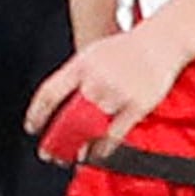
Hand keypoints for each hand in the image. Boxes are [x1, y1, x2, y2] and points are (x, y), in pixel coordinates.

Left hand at [25, 25, 193, 161]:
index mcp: (81, 65)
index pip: (49, 93)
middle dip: (56, 139)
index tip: (33, 128)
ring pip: (91, 127)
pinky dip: (104, 148)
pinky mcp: (138, 105)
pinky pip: (116, 134)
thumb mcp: (92, 54)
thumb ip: (73, 77)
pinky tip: (97, 153)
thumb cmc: (127, 47)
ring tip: (73, 155)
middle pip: (69, 117)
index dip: (37, 114)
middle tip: (49, 153)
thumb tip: (57, 103)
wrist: (162, 40)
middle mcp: (97, 80)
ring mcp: (118, 93)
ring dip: (80, 145)